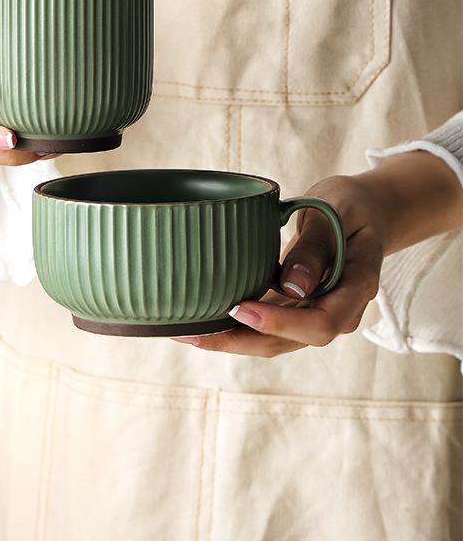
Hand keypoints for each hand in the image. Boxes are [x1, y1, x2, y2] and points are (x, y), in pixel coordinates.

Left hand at [170, 174, 382, 356]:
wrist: (363, 211)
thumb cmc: (349, 205)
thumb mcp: (334, 212)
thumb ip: (315, 247)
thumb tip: (293, 286)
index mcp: (356, 287)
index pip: (321, 322)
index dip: (280, 322)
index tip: (239, 308)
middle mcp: (338, 310)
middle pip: (289, 342)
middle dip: (239, 341)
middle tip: (193, 333)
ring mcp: (315, 311)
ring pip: (273, 340)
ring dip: (230, 339)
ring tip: (184, 332)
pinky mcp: (295, 306)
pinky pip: (266, 324)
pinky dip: (235, 325)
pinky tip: (201, 320)